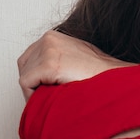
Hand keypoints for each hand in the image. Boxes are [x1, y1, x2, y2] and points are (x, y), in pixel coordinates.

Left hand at [18, 31, 133, 100]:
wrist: (115, 79)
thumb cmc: (100, 74)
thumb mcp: (75, 58)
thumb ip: (58, 60)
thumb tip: (43, 76)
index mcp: (53, 36)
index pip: (29, 58)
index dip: (34, 77)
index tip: (43, 91)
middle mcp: (49, 39)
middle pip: (24, 66)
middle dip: (32, 84)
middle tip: (45, 98)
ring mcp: (48, 51)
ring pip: (25, 75)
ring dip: (34, 91)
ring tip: (50, 100)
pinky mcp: (49, 65)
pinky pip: (26, 83)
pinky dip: (32, 95)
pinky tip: (47, 102)